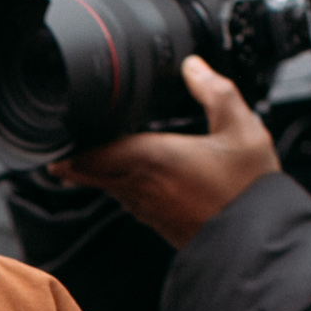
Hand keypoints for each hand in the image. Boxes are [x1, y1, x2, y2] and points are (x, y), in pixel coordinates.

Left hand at [53, 56, 279, 247]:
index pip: (94, 149)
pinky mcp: (155, 222)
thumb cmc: (248, 191)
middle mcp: (139, 185)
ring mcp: (144, 208)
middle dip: (71, 158)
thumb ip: (216, 92)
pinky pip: (124, 197)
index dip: (70, 144)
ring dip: (91, 170)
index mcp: (152, 157)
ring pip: (105, 184)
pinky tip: (124, 175)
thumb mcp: (243, 130)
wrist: (256, 245)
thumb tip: (194, 66)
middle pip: (89, 169)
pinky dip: (115, 183)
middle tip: (54, 145)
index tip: (54, 135)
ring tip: (76, 156)